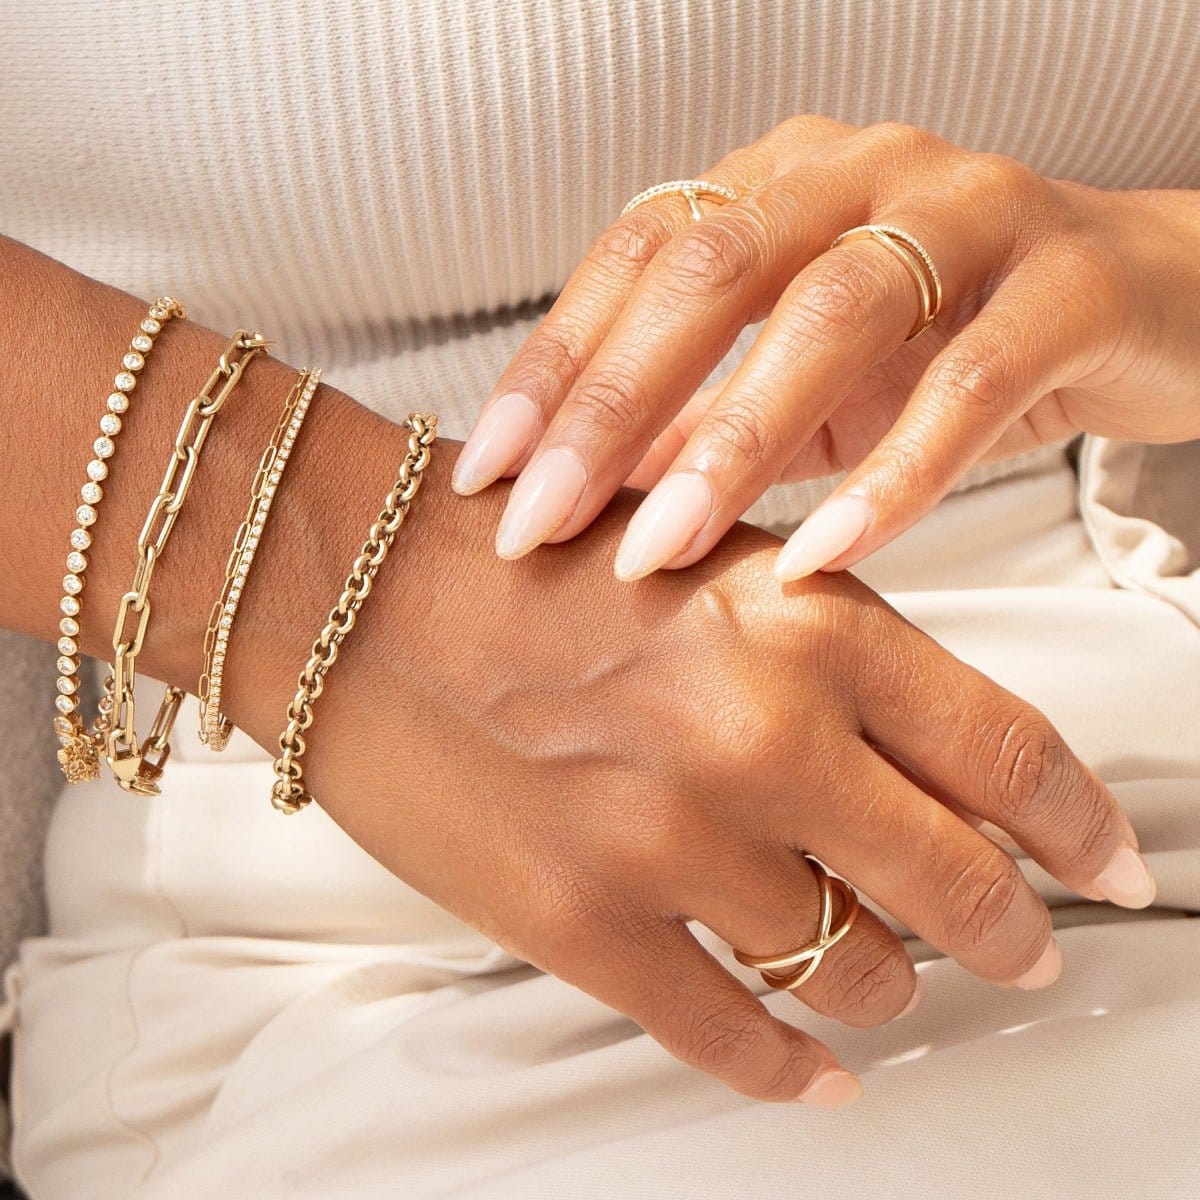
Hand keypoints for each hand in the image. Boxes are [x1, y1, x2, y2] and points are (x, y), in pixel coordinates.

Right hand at [236, 443, 1154, 1106]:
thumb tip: (923, 750)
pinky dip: (790, 1069)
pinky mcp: (583, 924)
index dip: (1084, 826)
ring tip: (888, 983)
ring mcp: (672, 841)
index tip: (1114, 868)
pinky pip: (732, 1038)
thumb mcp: (706, 560)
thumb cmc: (518, 554)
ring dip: (889, 989)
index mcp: (804, 624)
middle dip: (1013, 932)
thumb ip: (825, 651)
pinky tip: (810, 1067)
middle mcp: (758, 734)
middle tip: (1027, 950)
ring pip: (852, 973)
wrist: (353, 584)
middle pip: (959, 883)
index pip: (1009, 751)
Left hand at [450, 117, 1199, 580]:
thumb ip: (705, 421)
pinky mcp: (1068, 285)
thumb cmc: (944, 348)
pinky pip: (972, 382)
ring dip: (734, 440)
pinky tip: (822, 557)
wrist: (1136, 306)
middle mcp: (862, 172)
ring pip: (832, 312)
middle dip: (614, 403)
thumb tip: (589, 488)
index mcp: (782, 183)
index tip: (488, 475)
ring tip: (662, 550)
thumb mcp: (805, 388)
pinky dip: (891, 475)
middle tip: (546, 523)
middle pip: (711, 270)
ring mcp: (971, 215)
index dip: (553, 363)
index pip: (636, 256)